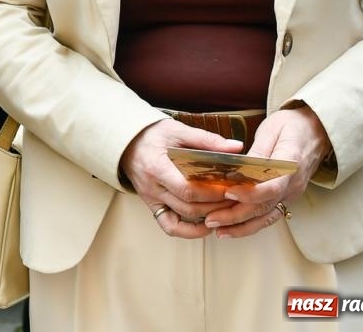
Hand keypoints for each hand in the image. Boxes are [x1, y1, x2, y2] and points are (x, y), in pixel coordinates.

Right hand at [119, 118, 241, 238]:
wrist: (126, 142)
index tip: (230, 189)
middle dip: (216, 206)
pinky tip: (206, 225)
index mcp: (156, 167)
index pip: (186, 189)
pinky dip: (189, 231)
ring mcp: (151, 199)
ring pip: (181, 218)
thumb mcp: (177, 130)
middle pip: (187, 207)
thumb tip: (236, 148)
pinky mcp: (153, 205)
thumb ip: (206, 140)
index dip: (211, 194)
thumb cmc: (151, 134)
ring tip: (226, 210)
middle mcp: (152, 187)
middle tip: (236, 199)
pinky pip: (170, 226)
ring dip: (207, 217)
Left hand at [205, 106, 331, 238]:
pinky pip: (269, 215)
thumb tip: (240, 168)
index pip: (272, 186)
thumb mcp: (273, 129)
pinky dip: (251, 225)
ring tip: (217, 230)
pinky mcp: (286, 197)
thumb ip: (258, 151)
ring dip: (241, 226)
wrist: (316, 132)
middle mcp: (293, 184)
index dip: (250, 193)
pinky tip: (232, 229)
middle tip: (211, 219)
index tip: (228, 192)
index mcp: (291, 164)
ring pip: (266, 217)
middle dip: (236, 216)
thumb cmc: (293, 126)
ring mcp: (291, 193)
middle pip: (264, 206)